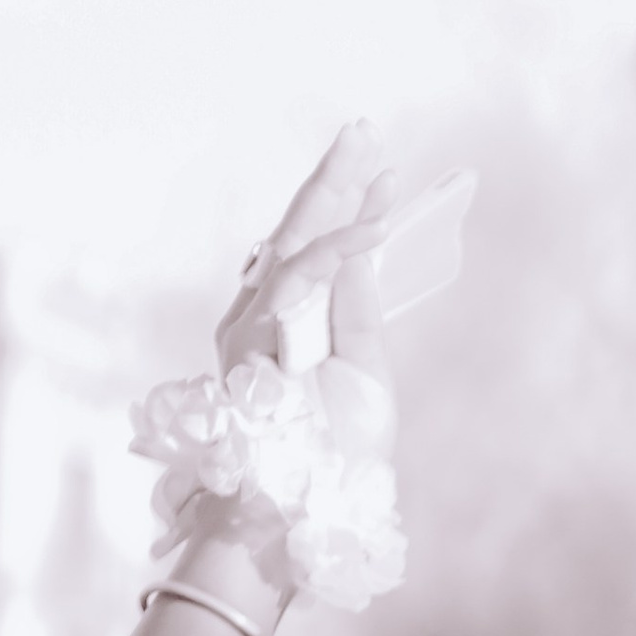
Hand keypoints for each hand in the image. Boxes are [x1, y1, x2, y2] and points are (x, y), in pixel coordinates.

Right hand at [216, 117, 395, 428]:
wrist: (308, 505)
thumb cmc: (335, 455)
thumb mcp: (368, 374)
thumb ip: (360, 314)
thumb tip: (363, 253)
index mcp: (294, 325)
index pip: (321, 252)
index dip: (351, 209)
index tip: (386, 174)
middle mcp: (265, 316)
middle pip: (300, 232)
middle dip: (335, 178)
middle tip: (364, 131)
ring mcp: (253, 323)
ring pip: (295, 241)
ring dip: (334, 193)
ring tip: (369, 156)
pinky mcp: (250, 336)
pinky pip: (297, 279)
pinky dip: (337, 250)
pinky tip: (372, 226)